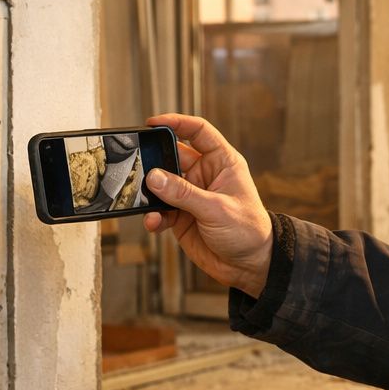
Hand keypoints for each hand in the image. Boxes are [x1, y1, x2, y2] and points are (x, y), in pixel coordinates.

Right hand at [142, 113, 272, 297]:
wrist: (249, 266)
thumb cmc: (248, 231)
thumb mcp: (217, 209)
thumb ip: (184, 193)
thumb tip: (154, 177)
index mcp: (222, 162)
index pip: (198, 132)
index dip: (177, 123)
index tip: (153, 123)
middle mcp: (204, 175)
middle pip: (172, 157)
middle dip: (155, 161)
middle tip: (139, 166)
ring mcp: (190, 196)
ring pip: (162, 184)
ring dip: (150, 191)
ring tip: (144, 199)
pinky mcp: (180, 216)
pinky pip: (160, 209)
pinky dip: (153, 215)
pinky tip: (153, 222)